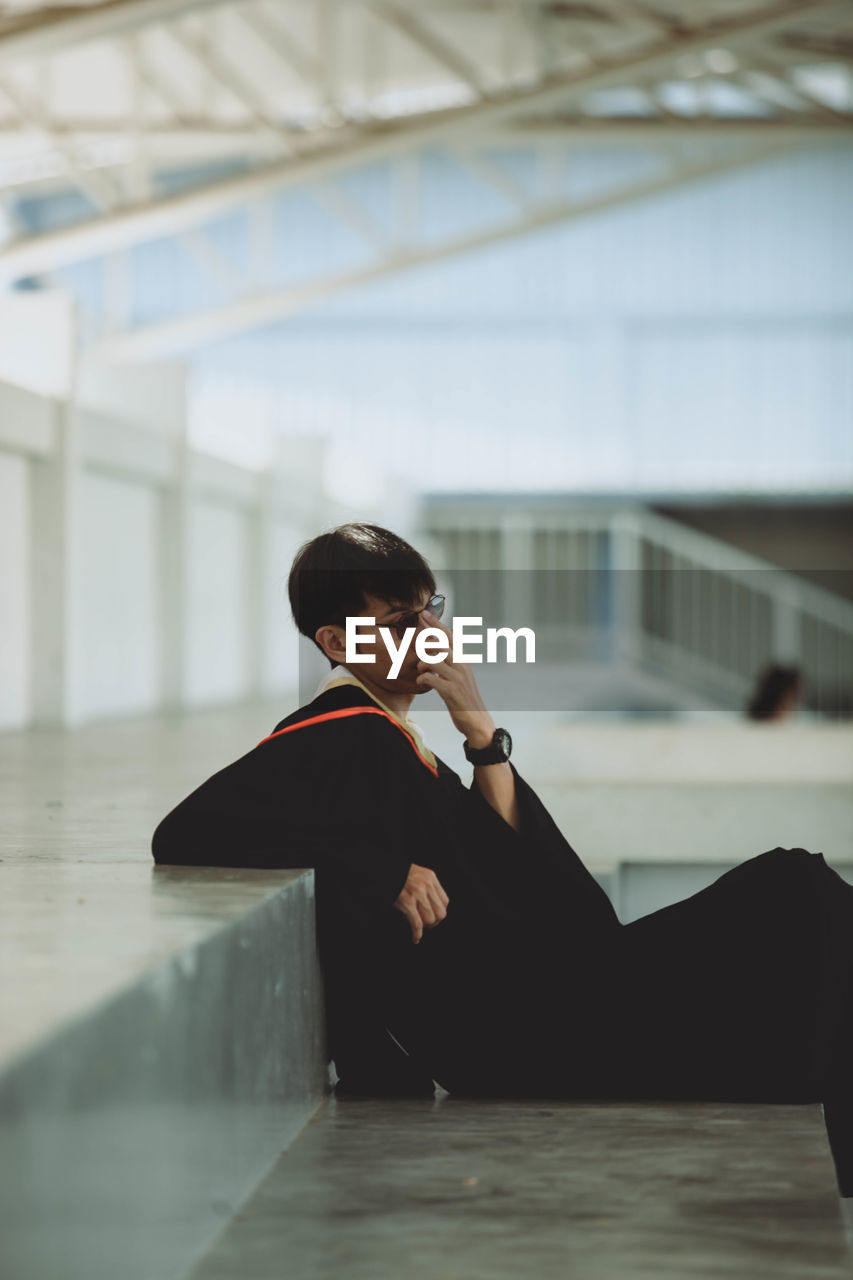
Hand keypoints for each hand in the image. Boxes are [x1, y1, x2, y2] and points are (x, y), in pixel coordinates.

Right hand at [394, 862, 449, 943]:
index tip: (434, 917)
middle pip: (440, 913)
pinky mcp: (407, 902)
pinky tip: (415, 938)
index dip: (440, 912)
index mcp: (431, 877)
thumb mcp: (418, 875)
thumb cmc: (398, 874)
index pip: (445, 902)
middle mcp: (426, 885)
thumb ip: (427, 886)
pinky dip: (417, 934)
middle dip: (434, 922)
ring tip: (418, 928)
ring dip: (424, 927)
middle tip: (426, 924)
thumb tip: (432, 905)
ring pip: (430, 919)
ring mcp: (417, 893)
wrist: (383, 870)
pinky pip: (417, 923)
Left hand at [415, 609, 494, 746]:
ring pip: (431, 660)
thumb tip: (437, 646)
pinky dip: (421, 680)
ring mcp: (457, 677)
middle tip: (414, 647)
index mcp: (463, 658)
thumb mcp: (459, 675)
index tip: (423, 612)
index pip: (448, 635)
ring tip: (422, 672)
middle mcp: (461, 664)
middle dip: (423, 643)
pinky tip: (423, 684)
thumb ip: (450, 660)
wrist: (476, 720)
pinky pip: (429, 679)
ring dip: (421, 665)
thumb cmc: (463, 697)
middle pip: (438, 643)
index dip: (435, 623)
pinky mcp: (451, 691)